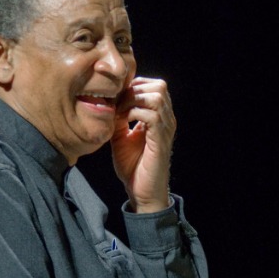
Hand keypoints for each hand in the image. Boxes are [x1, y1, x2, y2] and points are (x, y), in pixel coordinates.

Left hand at [110, 77, 176, 212]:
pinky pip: (152, 115)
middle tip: (117, 104)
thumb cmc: (132, 166)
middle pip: (159, 86)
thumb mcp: (121, 135)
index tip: (116, 99)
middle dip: (134, 90)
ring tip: (119, 112)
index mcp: (160, 117)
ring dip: (133, 100)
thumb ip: (119, 116)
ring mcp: (166, 129)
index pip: (153, 86)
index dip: (134, 86)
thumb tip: (111, 100)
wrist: (141, 191)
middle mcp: (167, 120)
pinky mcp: (160, 140)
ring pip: (157, 96)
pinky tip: (122, 122)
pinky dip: (134, 113)